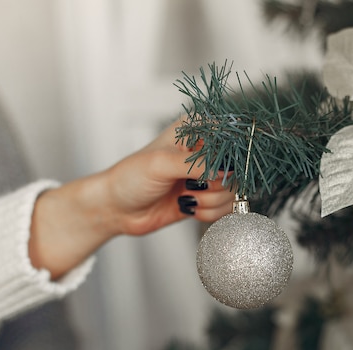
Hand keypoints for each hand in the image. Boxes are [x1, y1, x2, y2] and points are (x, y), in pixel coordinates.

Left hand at [28, 118, 235, 278]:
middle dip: (215, 185)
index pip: (230, 139)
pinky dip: (209, 213)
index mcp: (196, 131)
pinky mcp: (206, 198)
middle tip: (191, 186)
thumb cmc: (130, 177)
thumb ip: (197, 164)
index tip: (210, 172)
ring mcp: (207, 177)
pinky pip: (225, 209)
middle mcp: (205, 152)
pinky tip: (188, 208)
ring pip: (232, 192)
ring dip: (210, 202)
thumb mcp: (161, 164)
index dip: (226, 159)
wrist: (116, 208)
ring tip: (185, 198)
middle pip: (235, 170)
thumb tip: (226, 170)